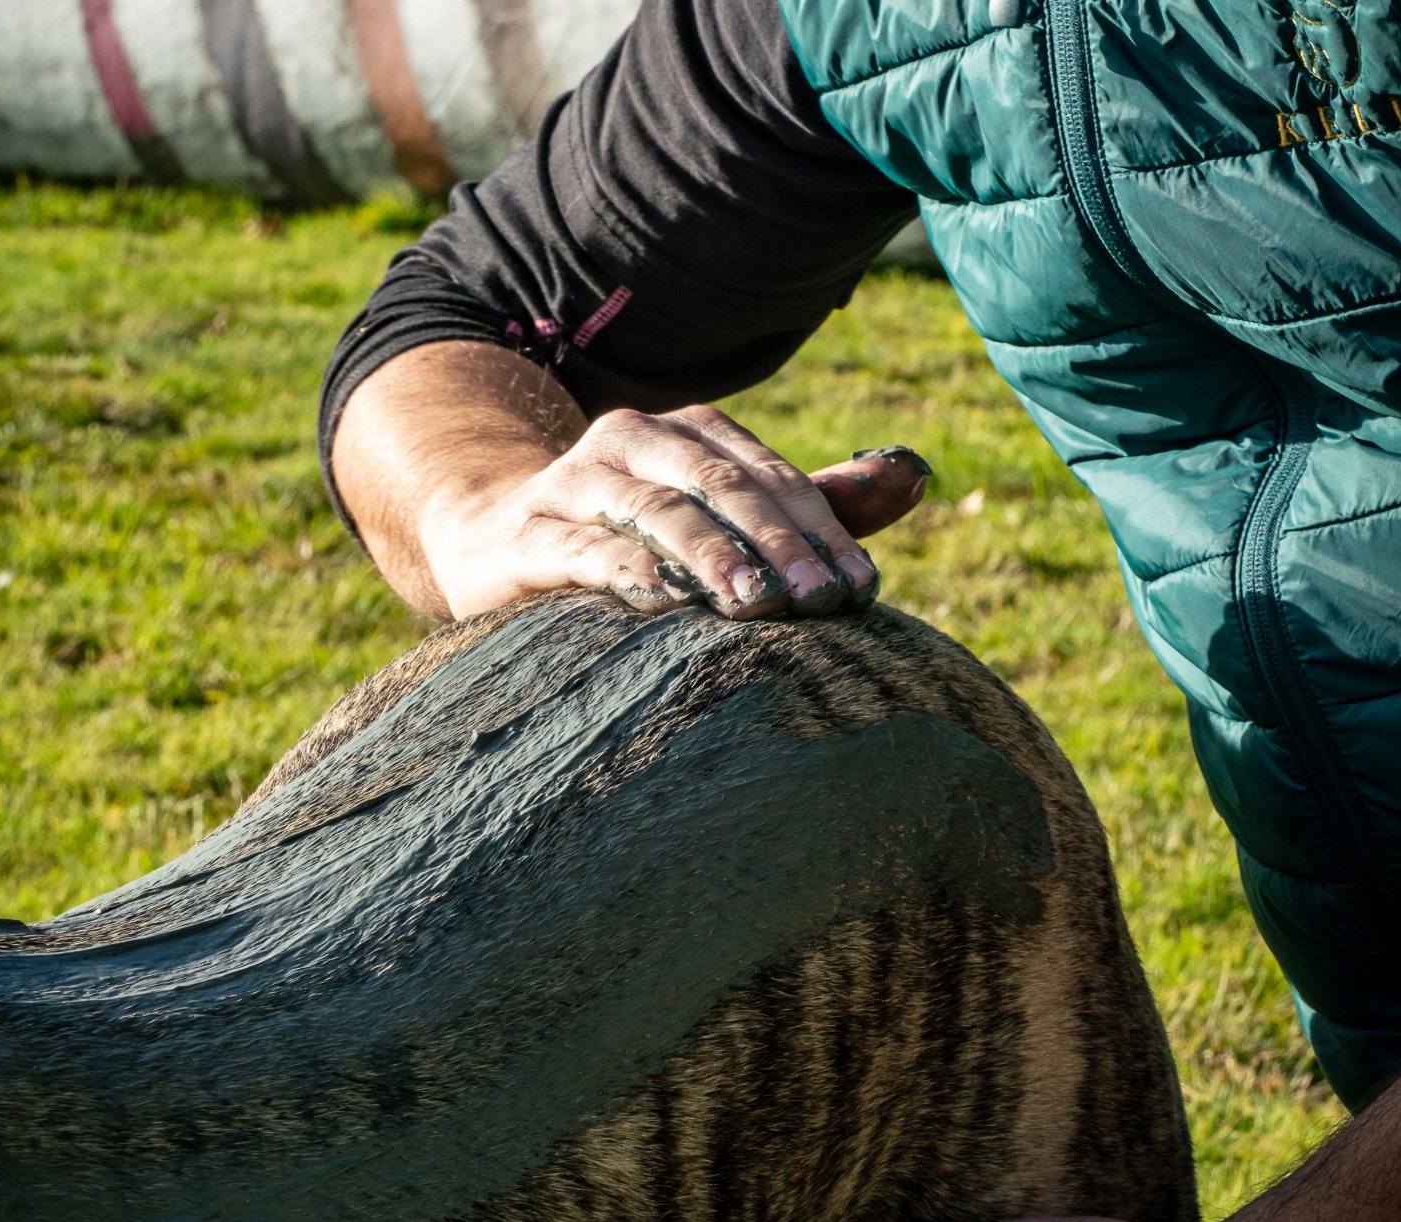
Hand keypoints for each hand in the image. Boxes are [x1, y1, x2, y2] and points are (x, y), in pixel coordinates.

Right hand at [423, 403, 928, 619]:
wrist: (487, 542)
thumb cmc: (624, 537)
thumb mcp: (716, 516)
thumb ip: (807, 505)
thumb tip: (914, 475)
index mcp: (687, 435)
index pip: (768, 475)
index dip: (820, 528)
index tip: (861, 590)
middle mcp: (631, 442)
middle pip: (719, 485)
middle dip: (777, 544)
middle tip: (822, 604)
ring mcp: (573, 483)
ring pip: (655, 511)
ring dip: (711, 556)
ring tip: (755, 608)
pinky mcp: (525, 535)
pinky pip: (580, 547)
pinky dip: (622, 567)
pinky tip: (661, 600)